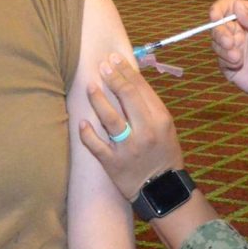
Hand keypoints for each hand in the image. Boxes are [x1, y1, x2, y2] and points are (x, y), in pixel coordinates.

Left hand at [79, 53, 183, 200]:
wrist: (162, 189)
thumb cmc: (163, 154)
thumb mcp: (166, 128)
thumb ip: (149, 107)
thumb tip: (129, 81)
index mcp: (161, 120)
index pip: (141, 89)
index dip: (126, 71)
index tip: (114, 59)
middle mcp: (146, 132)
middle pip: (127, 98)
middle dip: (113, 78)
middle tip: (102, 65)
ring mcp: (128, 148)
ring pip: (110, 118)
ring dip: (98, 100)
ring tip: (90, 86)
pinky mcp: (113, 163)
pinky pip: (96, 146)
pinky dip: (88, 133)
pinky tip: (82, 122)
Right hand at [209, 0, 247, 106]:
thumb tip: (236, 6)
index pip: (228, 7)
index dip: (218, 9)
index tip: (215, 16)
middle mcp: (239, 31)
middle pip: (217, 25)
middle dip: (219, 32)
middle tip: (229, 42)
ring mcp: (235, 49)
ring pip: (216, 42)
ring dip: (222, 47)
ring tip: (237, 56)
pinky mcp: (231, 66)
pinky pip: (220, 60)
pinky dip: (225, 60)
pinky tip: (239, 63)